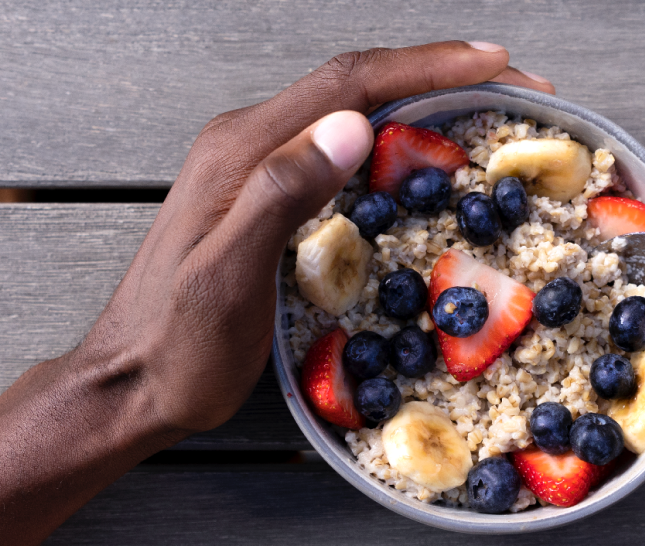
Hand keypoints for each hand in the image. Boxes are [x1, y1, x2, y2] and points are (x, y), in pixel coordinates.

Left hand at [0, 41, 552, 545]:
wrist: (130, 384)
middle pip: (357, 85)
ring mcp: (257, 168)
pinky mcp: (266, 195)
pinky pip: (342, 147)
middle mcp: (250, 143)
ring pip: (353, 111)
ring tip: (486, 110)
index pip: (349, 84)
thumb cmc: (179, 347)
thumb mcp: (229, 276)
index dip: (428, 65)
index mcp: (243, 150)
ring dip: (424, 99)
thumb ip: (282, 192)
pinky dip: (397, 137)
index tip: (493, 62)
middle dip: (441, 73)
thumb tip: (350, 126)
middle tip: (514, 85)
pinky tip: (426, 156)